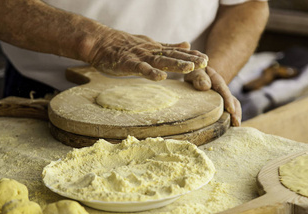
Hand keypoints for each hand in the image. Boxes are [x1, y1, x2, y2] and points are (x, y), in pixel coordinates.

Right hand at [87, 28, 207, 80]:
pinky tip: (161, 77)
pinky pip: (140, 68)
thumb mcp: (149, 44)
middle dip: (189, 60)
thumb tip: (187, 44)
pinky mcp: (127, 63)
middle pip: (172, 56)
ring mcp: (139, 57)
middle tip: (205, 63)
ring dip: (175, 64)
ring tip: (189, 68)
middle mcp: (150, 51)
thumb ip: (168, 47)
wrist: (100, 42)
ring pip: (159, 61)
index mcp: (155, 49)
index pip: (176, 52)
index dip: (191, 56)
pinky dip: (151, 72)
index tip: (206, 59)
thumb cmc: (123, 46)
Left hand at [185, 66, 241, 125]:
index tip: (231, 110)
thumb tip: (205, 86)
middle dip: (235, 112)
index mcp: (217, 80)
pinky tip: (226, 129)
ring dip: (234, 117)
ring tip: (235, 127)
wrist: (196, 75)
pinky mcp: (220, 105)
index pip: (223, 89)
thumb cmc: (194, 73)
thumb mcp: (195, 72)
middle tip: (236, 123)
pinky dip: (228, 120)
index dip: (228, 100)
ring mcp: (223, 98)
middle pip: (232, 100)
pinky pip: (226, 112)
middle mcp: (223, 90)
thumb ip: (199, 77)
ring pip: (232, 107)